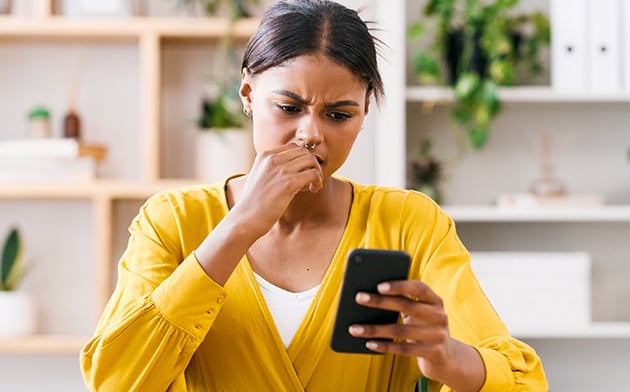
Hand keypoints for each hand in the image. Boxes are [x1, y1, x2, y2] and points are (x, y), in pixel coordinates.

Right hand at [234, 142, 322, 233]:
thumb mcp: (260, 176)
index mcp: (264, 155)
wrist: (246, 218)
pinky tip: (313, 189)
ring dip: (317, 172)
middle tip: (311, 179)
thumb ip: (273, 167)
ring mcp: (280, 170)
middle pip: (304, 151)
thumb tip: (295, 166)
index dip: (302, 158)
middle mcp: (272, 159)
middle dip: (312, 164)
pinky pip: (313, 174)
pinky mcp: (288, 183)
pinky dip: (318, 181)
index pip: (293, 146)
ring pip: (311, 160)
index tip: (303, 172)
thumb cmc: (254, 202)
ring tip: (314, 185)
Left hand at [348, 280, 484, 390]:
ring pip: (400, 330)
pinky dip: (384, 346)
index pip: (418, 287)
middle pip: (406, 306)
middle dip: (379, 301)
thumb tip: (369, 296)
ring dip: (374, 329)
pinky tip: (369, 344)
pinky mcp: (433, 353)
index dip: (399, 285)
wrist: (446, 357)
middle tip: (358, 298)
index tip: (379, 286)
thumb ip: (403, 302)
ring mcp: (437, 335)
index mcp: (435, 300)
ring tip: (354, 328)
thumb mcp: (419, 313)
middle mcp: (439, 316)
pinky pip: (404, 349)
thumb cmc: (423, 328)